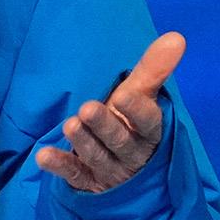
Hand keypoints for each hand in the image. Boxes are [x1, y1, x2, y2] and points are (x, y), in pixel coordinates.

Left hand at [36, 32, 184, 192]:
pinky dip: (60, 166)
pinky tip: (43, 157)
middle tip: (87, 109)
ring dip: (84, 142)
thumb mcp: (139, 96)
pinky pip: (74, 175)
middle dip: (104, 125)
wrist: (123, 170)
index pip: (147, 122)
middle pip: (119, 140)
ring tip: (70, 124)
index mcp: (147, 132)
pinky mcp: (88, 182)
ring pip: (98, 157)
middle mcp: (131, 153)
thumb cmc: (127, 122)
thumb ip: (152, 70)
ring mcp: (110, 170)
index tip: (124, 95)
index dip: (137, 110)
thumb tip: (176, 37)